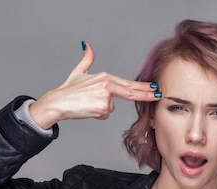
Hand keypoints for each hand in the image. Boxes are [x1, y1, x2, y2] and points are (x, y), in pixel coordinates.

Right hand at [29, 42, 160, 128]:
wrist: (58, 102)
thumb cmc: (68, 91)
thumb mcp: (78, 72)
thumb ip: (86, 59)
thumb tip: (88, 46)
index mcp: (105, 77)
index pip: (128, 83)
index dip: (142, 86)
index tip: (153, 87)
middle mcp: (107, 85)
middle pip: (131, 92)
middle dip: (146, 94)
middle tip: (159, 94)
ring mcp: (106, 96)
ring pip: (111, 107)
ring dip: (101, 108)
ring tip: (88, 103)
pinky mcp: (103, 107)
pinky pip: (105, 114)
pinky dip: (97, 114)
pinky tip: (87, 109)